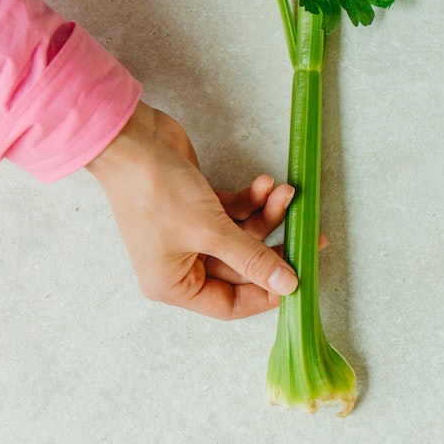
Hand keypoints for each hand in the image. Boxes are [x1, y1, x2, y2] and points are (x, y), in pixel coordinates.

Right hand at [87, 101, 298, 318]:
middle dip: (275, 246)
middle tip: (312, 235)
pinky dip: (253, 200)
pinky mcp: (200, 207)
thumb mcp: (210, 230)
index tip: (299, 278)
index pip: (231, 304)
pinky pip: (236, 213)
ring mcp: (191, 234)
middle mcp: (182, 264)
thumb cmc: (157, 191)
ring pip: (244, 237)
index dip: (266, 293)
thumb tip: (287, 285)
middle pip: (243, 268)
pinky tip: (266, 184)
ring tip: (285, 193)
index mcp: (174, 285)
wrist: (132, 140)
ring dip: (267, 215)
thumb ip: (252, 259)